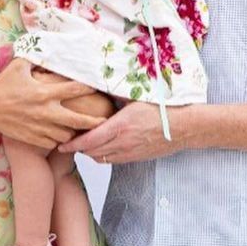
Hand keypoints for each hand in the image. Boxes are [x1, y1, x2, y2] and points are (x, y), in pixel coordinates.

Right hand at [0, 59, 107, 148]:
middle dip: (94, 122)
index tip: (99, 87)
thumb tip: (49, 48)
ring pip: (67, 135)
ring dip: (73, 131)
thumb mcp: (18, 66)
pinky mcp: (33, 138)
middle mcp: (45, 111)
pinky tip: (60, 134)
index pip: (75, 89)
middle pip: (78, 120)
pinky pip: (53, 143)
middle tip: (105, 121)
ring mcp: (39, 127)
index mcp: (44, 92)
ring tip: (78, 128)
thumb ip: (36, 58)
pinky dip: (58, 139)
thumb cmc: (2, 85)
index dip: (89, 87)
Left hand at [64, 101, 184, 161]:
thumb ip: (116, 94)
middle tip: (68, 140)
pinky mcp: (136, 158)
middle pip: (91, 152)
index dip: (72, 145)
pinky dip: (103, 156)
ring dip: (90, 153)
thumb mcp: (136, 97)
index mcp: (120, 126)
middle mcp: (123, 142)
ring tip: (83, 143)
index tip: (61, 144)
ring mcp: (129, 153)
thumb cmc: (163, 109)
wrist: (185, 127)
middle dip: (78, 148)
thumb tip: (98, 84)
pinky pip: (113, 161)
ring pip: (101, 159)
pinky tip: (101, 147)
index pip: (89, 141)